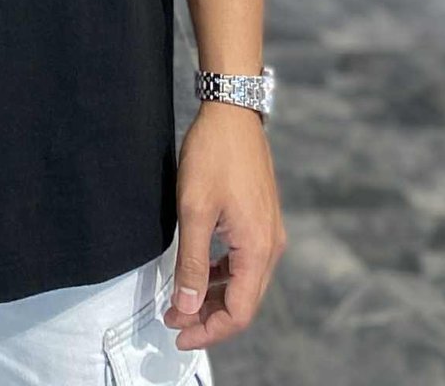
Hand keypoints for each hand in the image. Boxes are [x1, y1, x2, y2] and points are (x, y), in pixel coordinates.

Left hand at [162, 101, 285, 350]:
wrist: (232, 113)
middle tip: (173, 318)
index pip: (239, 312)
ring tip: (180, 298)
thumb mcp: (194, 210)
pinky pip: (244, 261)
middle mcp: (270, 246)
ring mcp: (269, 232)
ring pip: (244, 282)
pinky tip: (198, 270)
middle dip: (208, 316)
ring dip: (213, 295)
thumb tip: (186, 305)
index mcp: (258, 249)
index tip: (178, 332)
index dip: (208, 330)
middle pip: (244, 301)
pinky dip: (221, 273)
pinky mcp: (261, 219)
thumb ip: (190, 262)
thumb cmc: (214, 155)